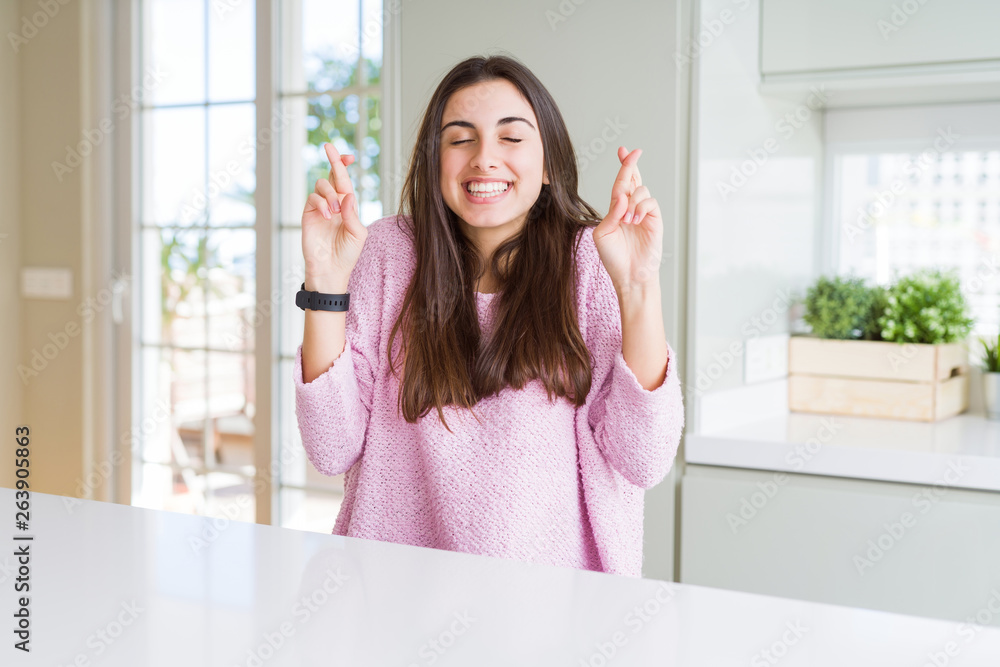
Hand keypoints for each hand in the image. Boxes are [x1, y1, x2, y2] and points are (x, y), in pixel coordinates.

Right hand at [302, 143, 366, 291]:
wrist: (330, 270)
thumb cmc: (347, 254)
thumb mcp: (357, 234)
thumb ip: (352, 214)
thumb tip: (347, 194)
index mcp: (347, 206)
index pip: (346, 181)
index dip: (345, 166)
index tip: (348, 155)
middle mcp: (333, 203)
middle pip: (332, 175)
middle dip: (333, 161)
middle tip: (330, 149)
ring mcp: (320, 208)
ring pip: (322, 184)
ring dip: (329, 193)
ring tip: (335, 211)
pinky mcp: (308, 215)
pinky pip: (312, 198)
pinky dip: (321, 203)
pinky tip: (327, 215)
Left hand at [592, 146, 663, 292]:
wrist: (630, 275)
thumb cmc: (613, 258)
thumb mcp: (603, 234)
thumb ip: (611, 213)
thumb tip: (622, 196)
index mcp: (616, 209)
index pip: (619, 183)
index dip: (622, 166)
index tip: (623, 150)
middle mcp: (630, 208)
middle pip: (633, 179)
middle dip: (631, 164)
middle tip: (634, 152)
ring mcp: (644, 213)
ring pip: (640, 190)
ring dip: (632, 201)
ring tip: (627, 220)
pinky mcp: (655, 219)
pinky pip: (650, 202)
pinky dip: (641, 207)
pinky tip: (635, 220)